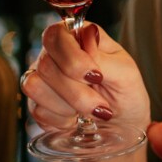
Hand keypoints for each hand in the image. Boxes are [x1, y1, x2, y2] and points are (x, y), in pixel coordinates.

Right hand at [19, 21, 150, 146]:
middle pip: (45, 64)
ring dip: (69, 105)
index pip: (57, 34)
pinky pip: (38, 110)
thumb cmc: (125, 95)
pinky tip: (77, 119)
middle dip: (77, 91)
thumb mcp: (126, 74)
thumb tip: (87, 34)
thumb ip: (104, 57)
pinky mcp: (37, 103)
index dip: (73, 58)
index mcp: (78, 38)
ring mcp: (43, 78)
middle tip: (101, 103)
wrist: (122, 127)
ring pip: (35, 86)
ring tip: (91, 111)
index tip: (96, 77)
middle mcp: (55, 54)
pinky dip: (62, 119)